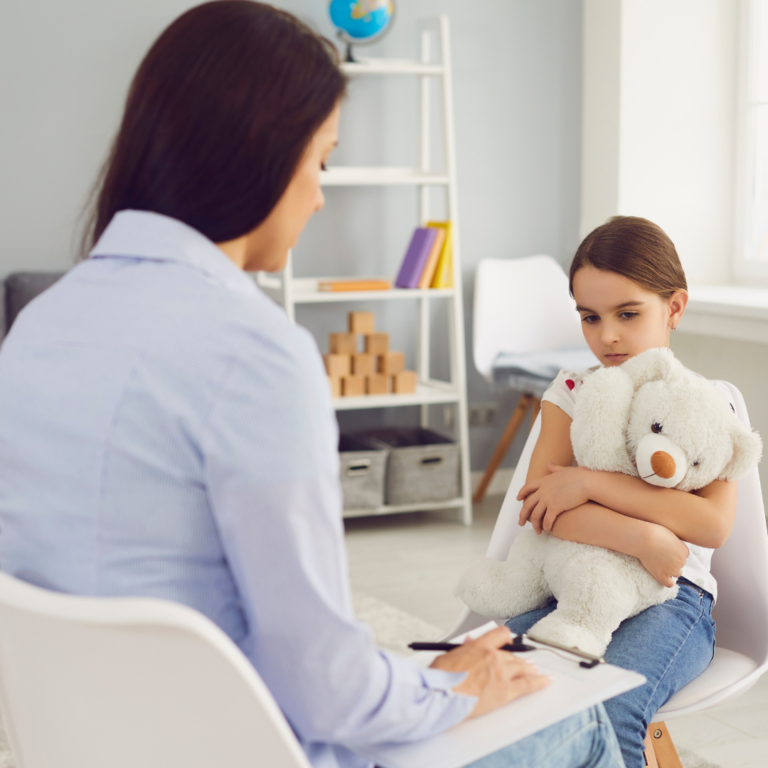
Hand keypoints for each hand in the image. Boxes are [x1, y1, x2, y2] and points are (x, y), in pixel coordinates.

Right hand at [429, 626, 549, 718]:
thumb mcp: (448, 655)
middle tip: (525, 663)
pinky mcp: (505, 692)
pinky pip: (528, 685)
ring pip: (522, 668)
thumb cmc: (440, 678)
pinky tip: (546, 680)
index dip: (507, 637)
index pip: (500, 634)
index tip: (510, 640)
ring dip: (530, 669)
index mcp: (479, 646)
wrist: (441, 695)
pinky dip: (539, 682)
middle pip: (513, 655)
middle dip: (519, 659)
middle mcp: (493, 657)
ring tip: (537, 671)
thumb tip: (469, 644)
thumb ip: (463, 649)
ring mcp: (501, 674)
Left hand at [517, 464, 590, 533]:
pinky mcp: (555, 507)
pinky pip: (547, 520)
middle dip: (522, 515)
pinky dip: (546, 526)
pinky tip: (548, 530)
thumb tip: (549, 463)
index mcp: (544, 481)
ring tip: (537, 531)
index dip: (521, 493)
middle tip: (520, 523)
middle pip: (527, 504)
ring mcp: (548, 499)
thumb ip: (555, 468)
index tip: (518, 499)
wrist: (587, 482)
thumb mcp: (564, 470)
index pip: (527, 487)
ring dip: (535, 525)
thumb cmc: (579, 476)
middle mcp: (543, 491)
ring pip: (535, 515)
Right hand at [635, 524, 688, 587]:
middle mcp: (681, 562)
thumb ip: (676, 543)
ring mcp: (672, 570)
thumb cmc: (654, 533)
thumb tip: (674, 547)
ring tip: (660, 563)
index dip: (675, 552)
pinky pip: (669, 583)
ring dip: (671, 570)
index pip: (684, 555)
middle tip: (661, 555)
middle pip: (680, 564)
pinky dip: (667, 581)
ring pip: (677, 573)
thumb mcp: (670, 534)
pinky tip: (662, 576)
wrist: (643, 539)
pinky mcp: (662, 576)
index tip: (666, 549)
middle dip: (673, 561)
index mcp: (684, 551)